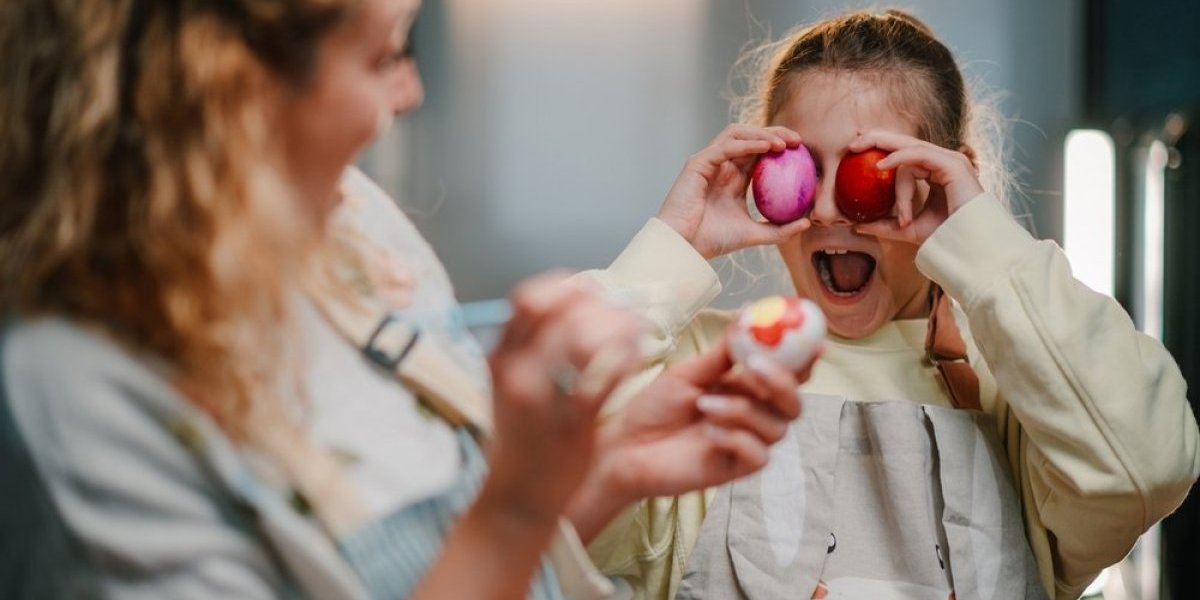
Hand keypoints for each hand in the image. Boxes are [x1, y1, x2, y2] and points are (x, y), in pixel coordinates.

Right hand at [480, 273, 644, 526]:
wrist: (518, 498)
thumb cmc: (524, 439)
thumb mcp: (512, 386)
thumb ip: (533, 347)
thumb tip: (577, 307)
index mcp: (500, 357)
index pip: (530, 297)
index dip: (566, 288)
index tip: (591, 298)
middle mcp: (515, 370)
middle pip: (561, 310)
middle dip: (602, 307)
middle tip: (625, 318)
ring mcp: (542, 397)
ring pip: (585, 336)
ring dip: (619, 328)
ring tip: (637, 334)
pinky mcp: (571, 422)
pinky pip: (606, 375)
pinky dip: (627, 358)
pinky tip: (638, 358)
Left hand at [566, 332, 818, 541]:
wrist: (625, 445)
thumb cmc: (655, 407)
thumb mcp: (688, 372)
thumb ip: (723, 354)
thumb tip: (749, 317)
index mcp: (746, 387)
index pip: (789, 373)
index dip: (805, 358)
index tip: (814, 341)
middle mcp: (753, 415)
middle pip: (793, 403)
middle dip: (782, 382)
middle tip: (753, 366)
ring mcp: (746, 442)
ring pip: (777, 428)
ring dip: (743, 410)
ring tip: (704, 404)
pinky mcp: (736, 468)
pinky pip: (759, 455)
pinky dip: (737, 438)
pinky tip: (708, 434)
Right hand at [657, 125, 808, 258]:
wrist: (684, 246)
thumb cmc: (712, 241)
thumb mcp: (754, 234)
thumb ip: (779, 229)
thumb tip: (807, 222)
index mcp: (734, 179)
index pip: (759, 153)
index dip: (780, 146)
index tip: (802, 151)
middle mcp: (722, 166)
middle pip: (750, 137)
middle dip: (775, 133)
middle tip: (798, 141)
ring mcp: (709, 162)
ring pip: (737, 134)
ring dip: (762, 134)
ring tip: (783, 142)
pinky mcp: (698, 163)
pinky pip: (726, 146)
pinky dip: (747, 143)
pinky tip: (766, 147)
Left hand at [847, 129, 984, 244]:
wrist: (967, 245)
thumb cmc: (945, 237)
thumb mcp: (907, 228)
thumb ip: (884, 224)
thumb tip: (856, 226)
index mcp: (937, 172)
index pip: (907, 155)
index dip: (883, 150)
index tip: (857, 152)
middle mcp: (943, 163)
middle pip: (907, 143)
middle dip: (878, 139)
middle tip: (853, 141)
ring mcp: (950, 161)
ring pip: (909, 151)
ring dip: (884, 158)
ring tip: (857, 150)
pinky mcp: (951, 165)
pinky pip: (919, 156)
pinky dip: (898, 159)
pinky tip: (880, 166)